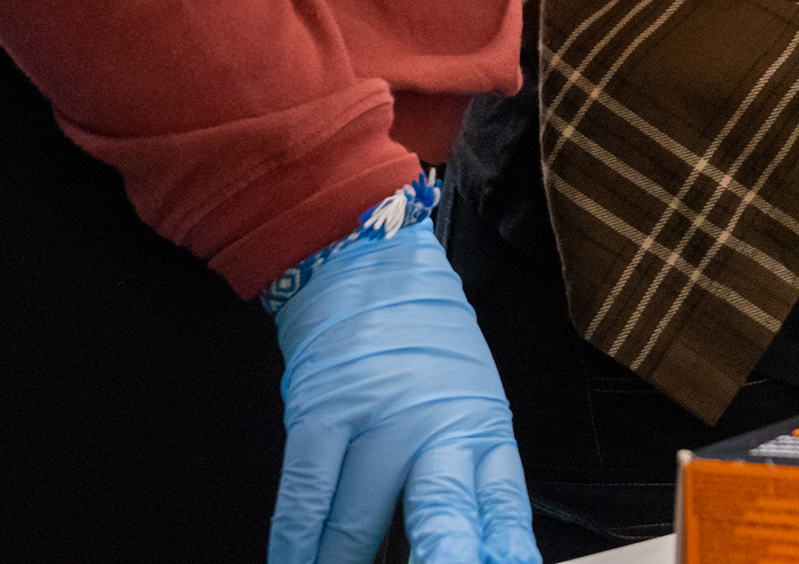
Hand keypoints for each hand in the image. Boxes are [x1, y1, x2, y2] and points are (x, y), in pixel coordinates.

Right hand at [269, 221, 538, 563]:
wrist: (368, 264)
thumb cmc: (424, 344)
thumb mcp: (468, 400)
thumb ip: (464, 470)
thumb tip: (467, 547)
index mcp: (483, 426)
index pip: (503, 504)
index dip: (504, 551)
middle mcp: (436, 425)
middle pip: (442, 514)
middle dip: (439, 560)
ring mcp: (377, 418)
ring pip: (357, 525)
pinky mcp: (322, 411)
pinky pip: (304, 498)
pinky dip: (294, 546)